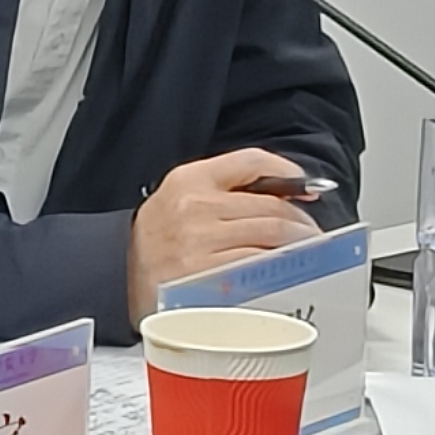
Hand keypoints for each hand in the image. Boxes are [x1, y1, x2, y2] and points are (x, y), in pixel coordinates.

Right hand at [128, 148, 321, 322]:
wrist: (121, 274)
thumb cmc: (159, 239)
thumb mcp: (182, 195)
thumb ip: (228, 188)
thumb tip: (289, 192)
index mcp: (190, 179)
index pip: (252, 161)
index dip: (289, 172)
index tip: (307, 189)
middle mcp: (196, 206)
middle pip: (271, 206)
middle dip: (302, 221)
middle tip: (314, 233)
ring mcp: (201, 241)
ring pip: (271, 234)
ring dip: (299, 245)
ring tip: (307, 253)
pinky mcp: (207, 273)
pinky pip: (258, 264)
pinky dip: (279, 266)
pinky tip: (286, 270)